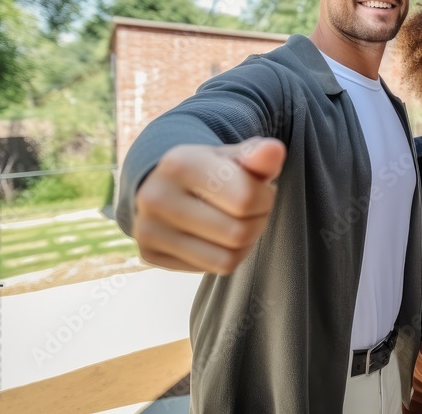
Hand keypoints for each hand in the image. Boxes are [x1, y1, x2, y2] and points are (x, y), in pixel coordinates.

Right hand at [132, 137, 285, 273]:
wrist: (166, 184)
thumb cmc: (211, 171)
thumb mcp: (236, 158)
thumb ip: (258, 157)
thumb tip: (274, 151)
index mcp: (180, 163)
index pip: (246, 199)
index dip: (265, 198)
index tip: (261, 191)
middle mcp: (156, 197)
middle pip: (238, 233)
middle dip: (258, 222)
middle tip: (251, 209)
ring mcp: (148, 229)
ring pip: (227, 259)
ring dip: (245, 244)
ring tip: (239, 223)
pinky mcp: (150, 254)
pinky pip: (212, 269)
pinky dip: (227, 257)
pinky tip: (220, 238)